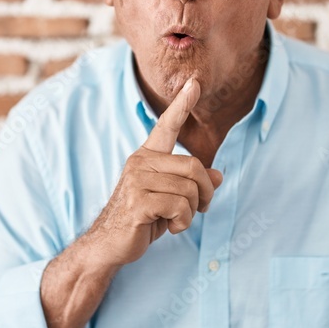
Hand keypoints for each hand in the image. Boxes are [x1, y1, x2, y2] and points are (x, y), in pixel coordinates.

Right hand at [84, 78, 223, 268]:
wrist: (109, 245)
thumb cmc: (142, 219)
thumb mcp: (171, 199)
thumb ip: (192, 184)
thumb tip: (218, 176)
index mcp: (147, 156)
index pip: (166, 126)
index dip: (182, 104)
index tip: (195, 82)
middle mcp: (140, 162)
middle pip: (194, 167)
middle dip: (206, 193)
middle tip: (201, 208)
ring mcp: (137, 181)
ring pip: (190, 190)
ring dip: (192, 212)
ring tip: (177, 220)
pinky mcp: (138, 201)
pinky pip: (180, 207)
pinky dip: (183, 222)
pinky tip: (170, 227)